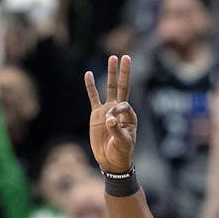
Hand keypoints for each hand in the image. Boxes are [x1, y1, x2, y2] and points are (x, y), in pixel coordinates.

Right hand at [84, 54, 137, 172]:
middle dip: (124, 72)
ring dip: (111, 74)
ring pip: (110, 88)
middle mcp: (119, 110)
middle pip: (122, 87)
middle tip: (126, 57)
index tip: (111, 122)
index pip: (123, 105)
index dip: (116, 111)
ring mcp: (107, 110)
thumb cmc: (121, 152)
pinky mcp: (97, 114)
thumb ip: (117, 130)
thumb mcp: (123, 143)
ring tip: (112, 58)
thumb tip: (109, 118)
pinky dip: (91, 86)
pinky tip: (88, 74)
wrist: (110, 160)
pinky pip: (94, 97)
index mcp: (129, 116)